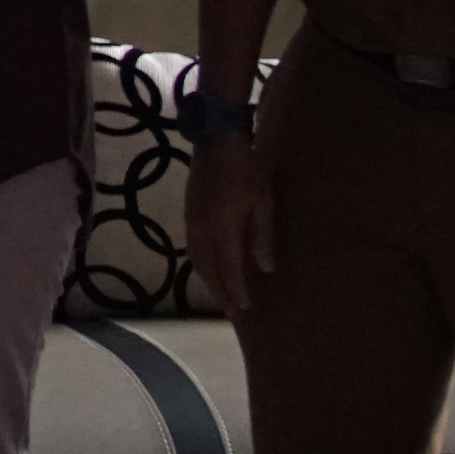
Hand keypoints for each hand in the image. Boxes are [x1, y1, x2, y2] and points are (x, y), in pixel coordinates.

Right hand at [187, 129, 272, 316]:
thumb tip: (265, 268)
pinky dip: (201, 263)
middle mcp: (202, 228)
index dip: (236, 289)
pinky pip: (192, 246)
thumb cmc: (246, 170)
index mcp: (222, 227)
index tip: (244, 310)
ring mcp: (191, 220)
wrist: (216, 141)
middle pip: (207, 268)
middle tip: (230, 312)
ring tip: (220, 295)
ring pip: (196, 258)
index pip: (228, 267)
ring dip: (208, 279)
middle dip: (219, 291)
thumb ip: (263, 236)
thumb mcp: (263, 202)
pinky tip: (209, 267)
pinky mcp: (189, 213)